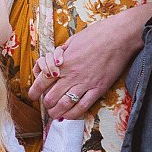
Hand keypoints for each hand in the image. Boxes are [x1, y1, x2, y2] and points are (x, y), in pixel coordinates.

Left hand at [28, 5, 148, 119]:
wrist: (119, 37)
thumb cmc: (97, 34)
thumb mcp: (73, 40)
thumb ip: (62, 52)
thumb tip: (54, 58)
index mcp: (63, 62)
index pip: (42, 80)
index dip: (34, 90)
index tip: (32, 95)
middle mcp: (72, 75)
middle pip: (51, 96)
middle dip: (46, 104)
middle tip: (45, 105)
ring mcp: (85, 83)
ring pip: (65, 104)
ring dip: (56, 112)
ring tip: (53, 115)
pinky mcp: (98, 89)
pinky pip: (83, 106)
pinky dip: (73, 114)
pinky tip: (68, 116)